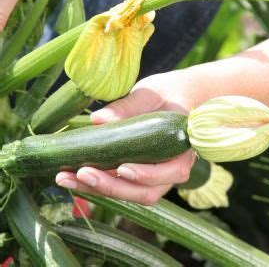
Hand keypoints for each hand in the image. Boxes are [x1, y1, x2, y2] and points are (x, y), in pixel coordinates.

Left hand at [55, 69, 205, 204]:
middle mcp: (173, 169)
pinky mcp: (141, 174)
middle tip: (82, 173)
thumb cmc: (169, 92)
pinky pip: (123, 186)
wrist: (177, 96)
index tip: (122, 169)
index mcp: (183, 148)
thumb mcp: (151, 93)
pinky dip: (99, 185)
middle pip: (147, 192)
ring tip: (68, 178)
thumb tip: (98, 120)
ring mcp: (157, 175)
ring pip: (132, 194)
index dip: (147, 175)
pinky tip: (74, 175)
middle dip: (113, 187)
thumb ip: (129, 106)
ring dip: (100, 190)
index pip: (172, 170)